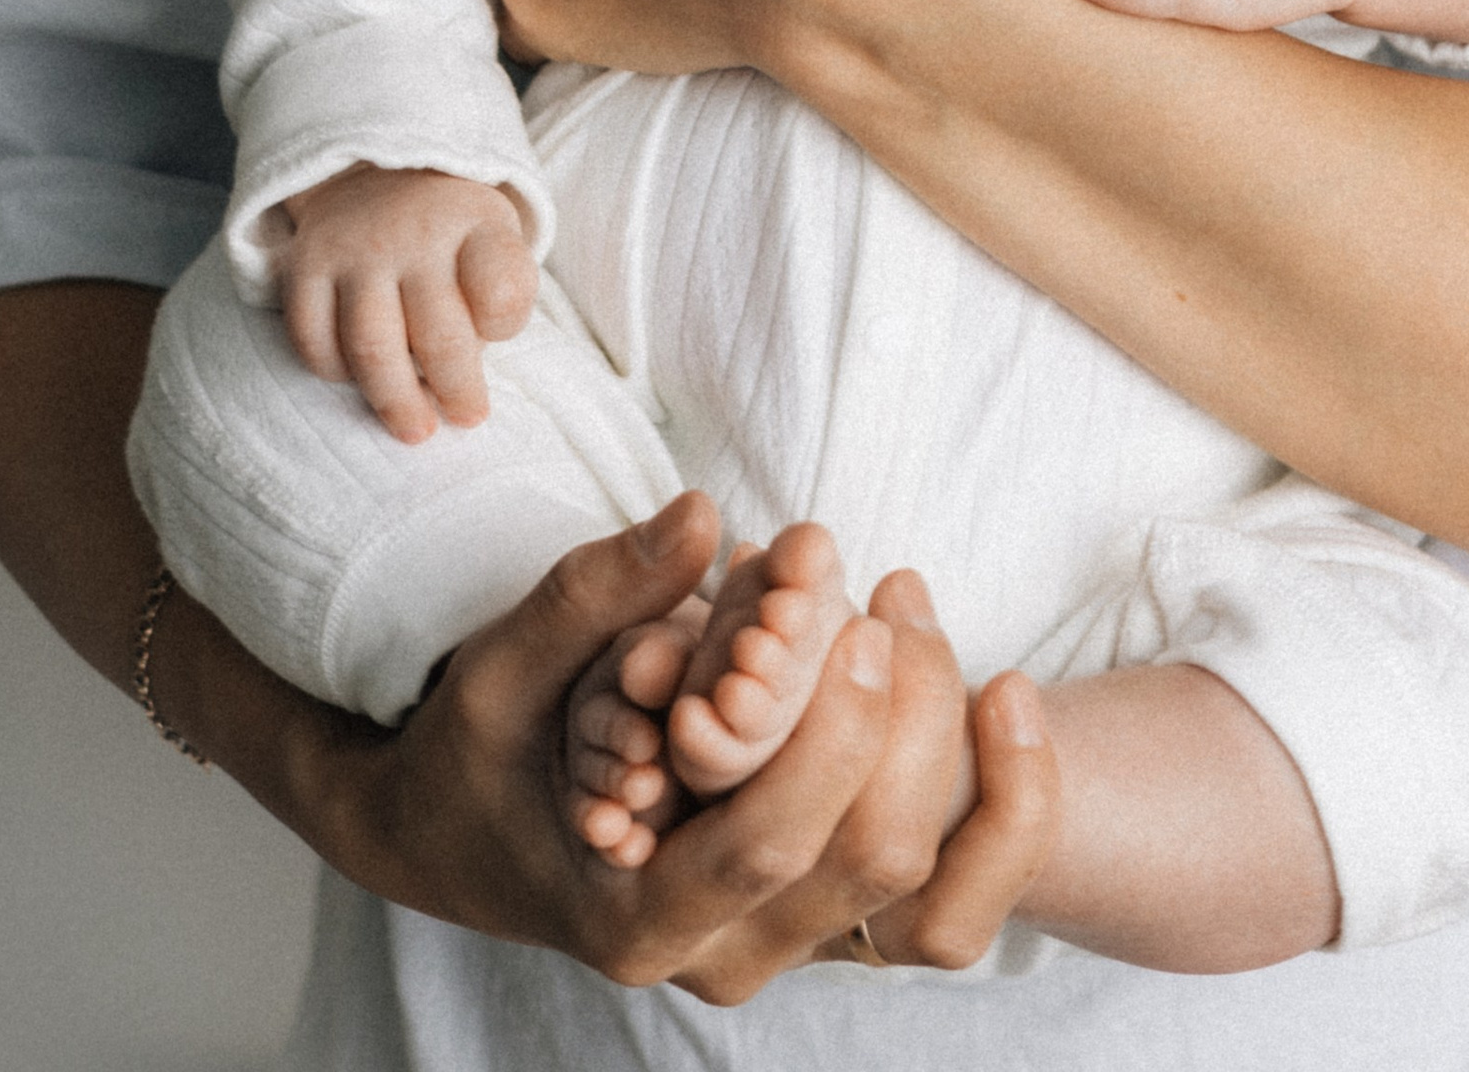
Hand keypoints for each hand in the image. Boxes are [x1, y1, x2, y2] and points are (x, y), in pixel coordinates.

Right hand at [275, 164, 537, 440]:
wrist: (376, 167)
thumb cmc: (451, 230)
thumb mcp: (495, 238)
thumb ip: (498, 298)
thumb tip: (465, 380)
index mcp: (475, 224)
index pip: (500, 289)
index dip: (503, 325)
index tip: (496, 337)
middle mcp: (415, 235)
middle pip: (439, 334)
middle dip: (456, 389)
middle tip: (468, 418)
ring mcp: (356, 249)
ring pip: (372, 347)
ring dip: (395, 400)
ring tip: (417, 429)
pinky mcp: (307, 265)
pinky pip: (312, 339)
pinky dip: (333, 372)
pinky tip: (356, 379)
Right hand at [302, 531, 1059, 998]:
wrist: (463, 838)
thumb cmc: (479, 751)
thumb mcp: (506, 670)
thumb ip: (600, 594)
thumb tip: (702, 514)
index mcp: (637, 916)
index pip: (767, 845)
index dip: (827, 737)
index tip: (859, 622)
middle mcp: (722, 954)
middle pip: (865, 862)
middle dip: (903, 720)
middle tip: (894, 592)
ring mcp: (782, 945)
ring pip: (919, 884)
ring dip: (950, 748)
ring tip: (920, 613)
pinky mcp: (825, 918)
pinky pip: (947, 900)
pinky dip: (998, 814)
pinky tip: (1005, 694)